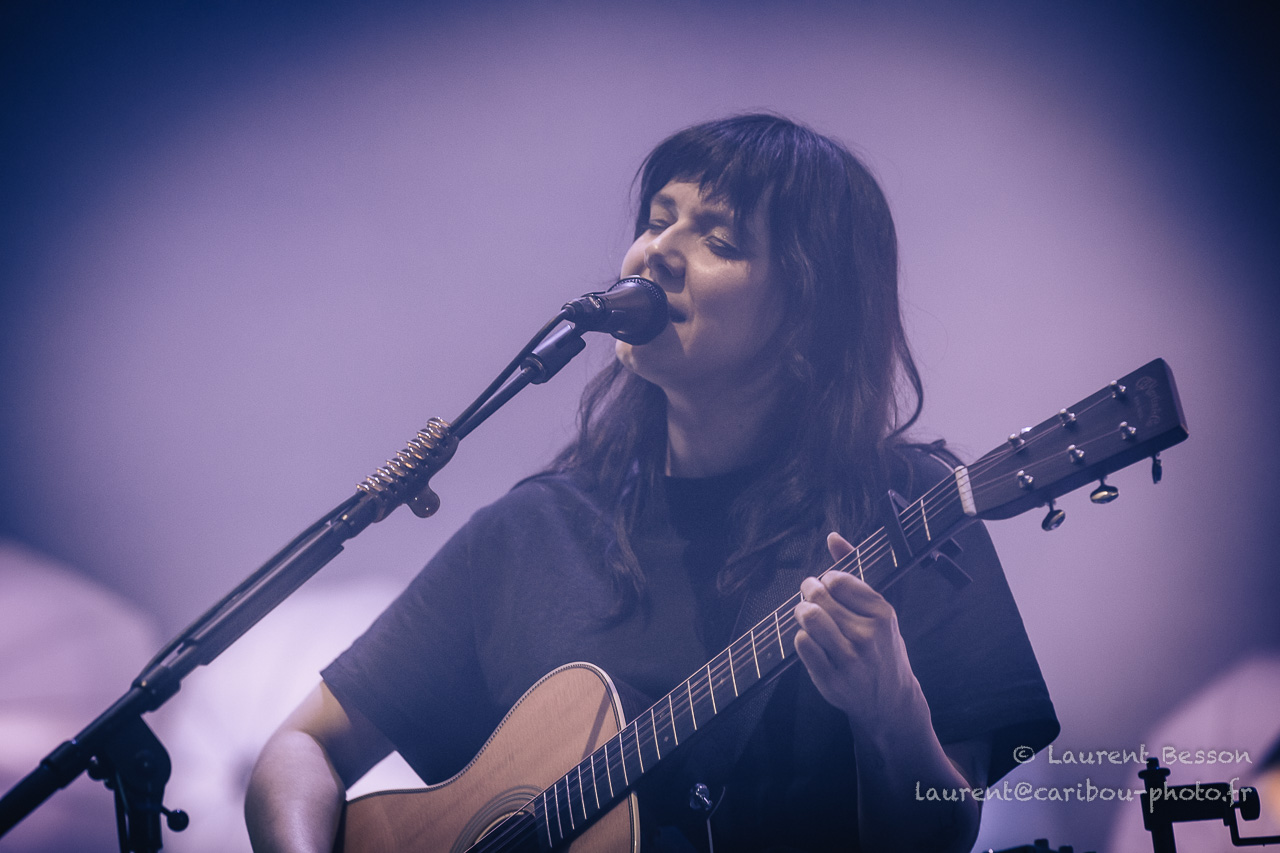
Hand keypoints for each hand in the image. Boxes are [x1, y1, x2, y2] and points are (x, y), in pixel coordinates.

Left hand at [792, 532, 923, 730]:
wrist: (890, 699)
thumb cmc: (881, 646)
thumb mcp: (878, 609)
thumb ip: (854, 571)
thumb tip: (832, 537)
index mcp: (882, 613)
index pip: (836, 579)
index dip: (825, 579)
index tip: (826, 586)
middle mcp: (868, 636)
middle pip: (818, 597)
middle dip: (808, 592)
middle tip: (809, 595)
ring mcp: (849, 659)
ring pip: (808, 618)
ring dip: (802, 612)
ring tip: (807, 613)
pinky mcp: (831, 679)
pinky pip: (802, 644)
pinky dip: (802, 638)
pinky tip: (812, 640)